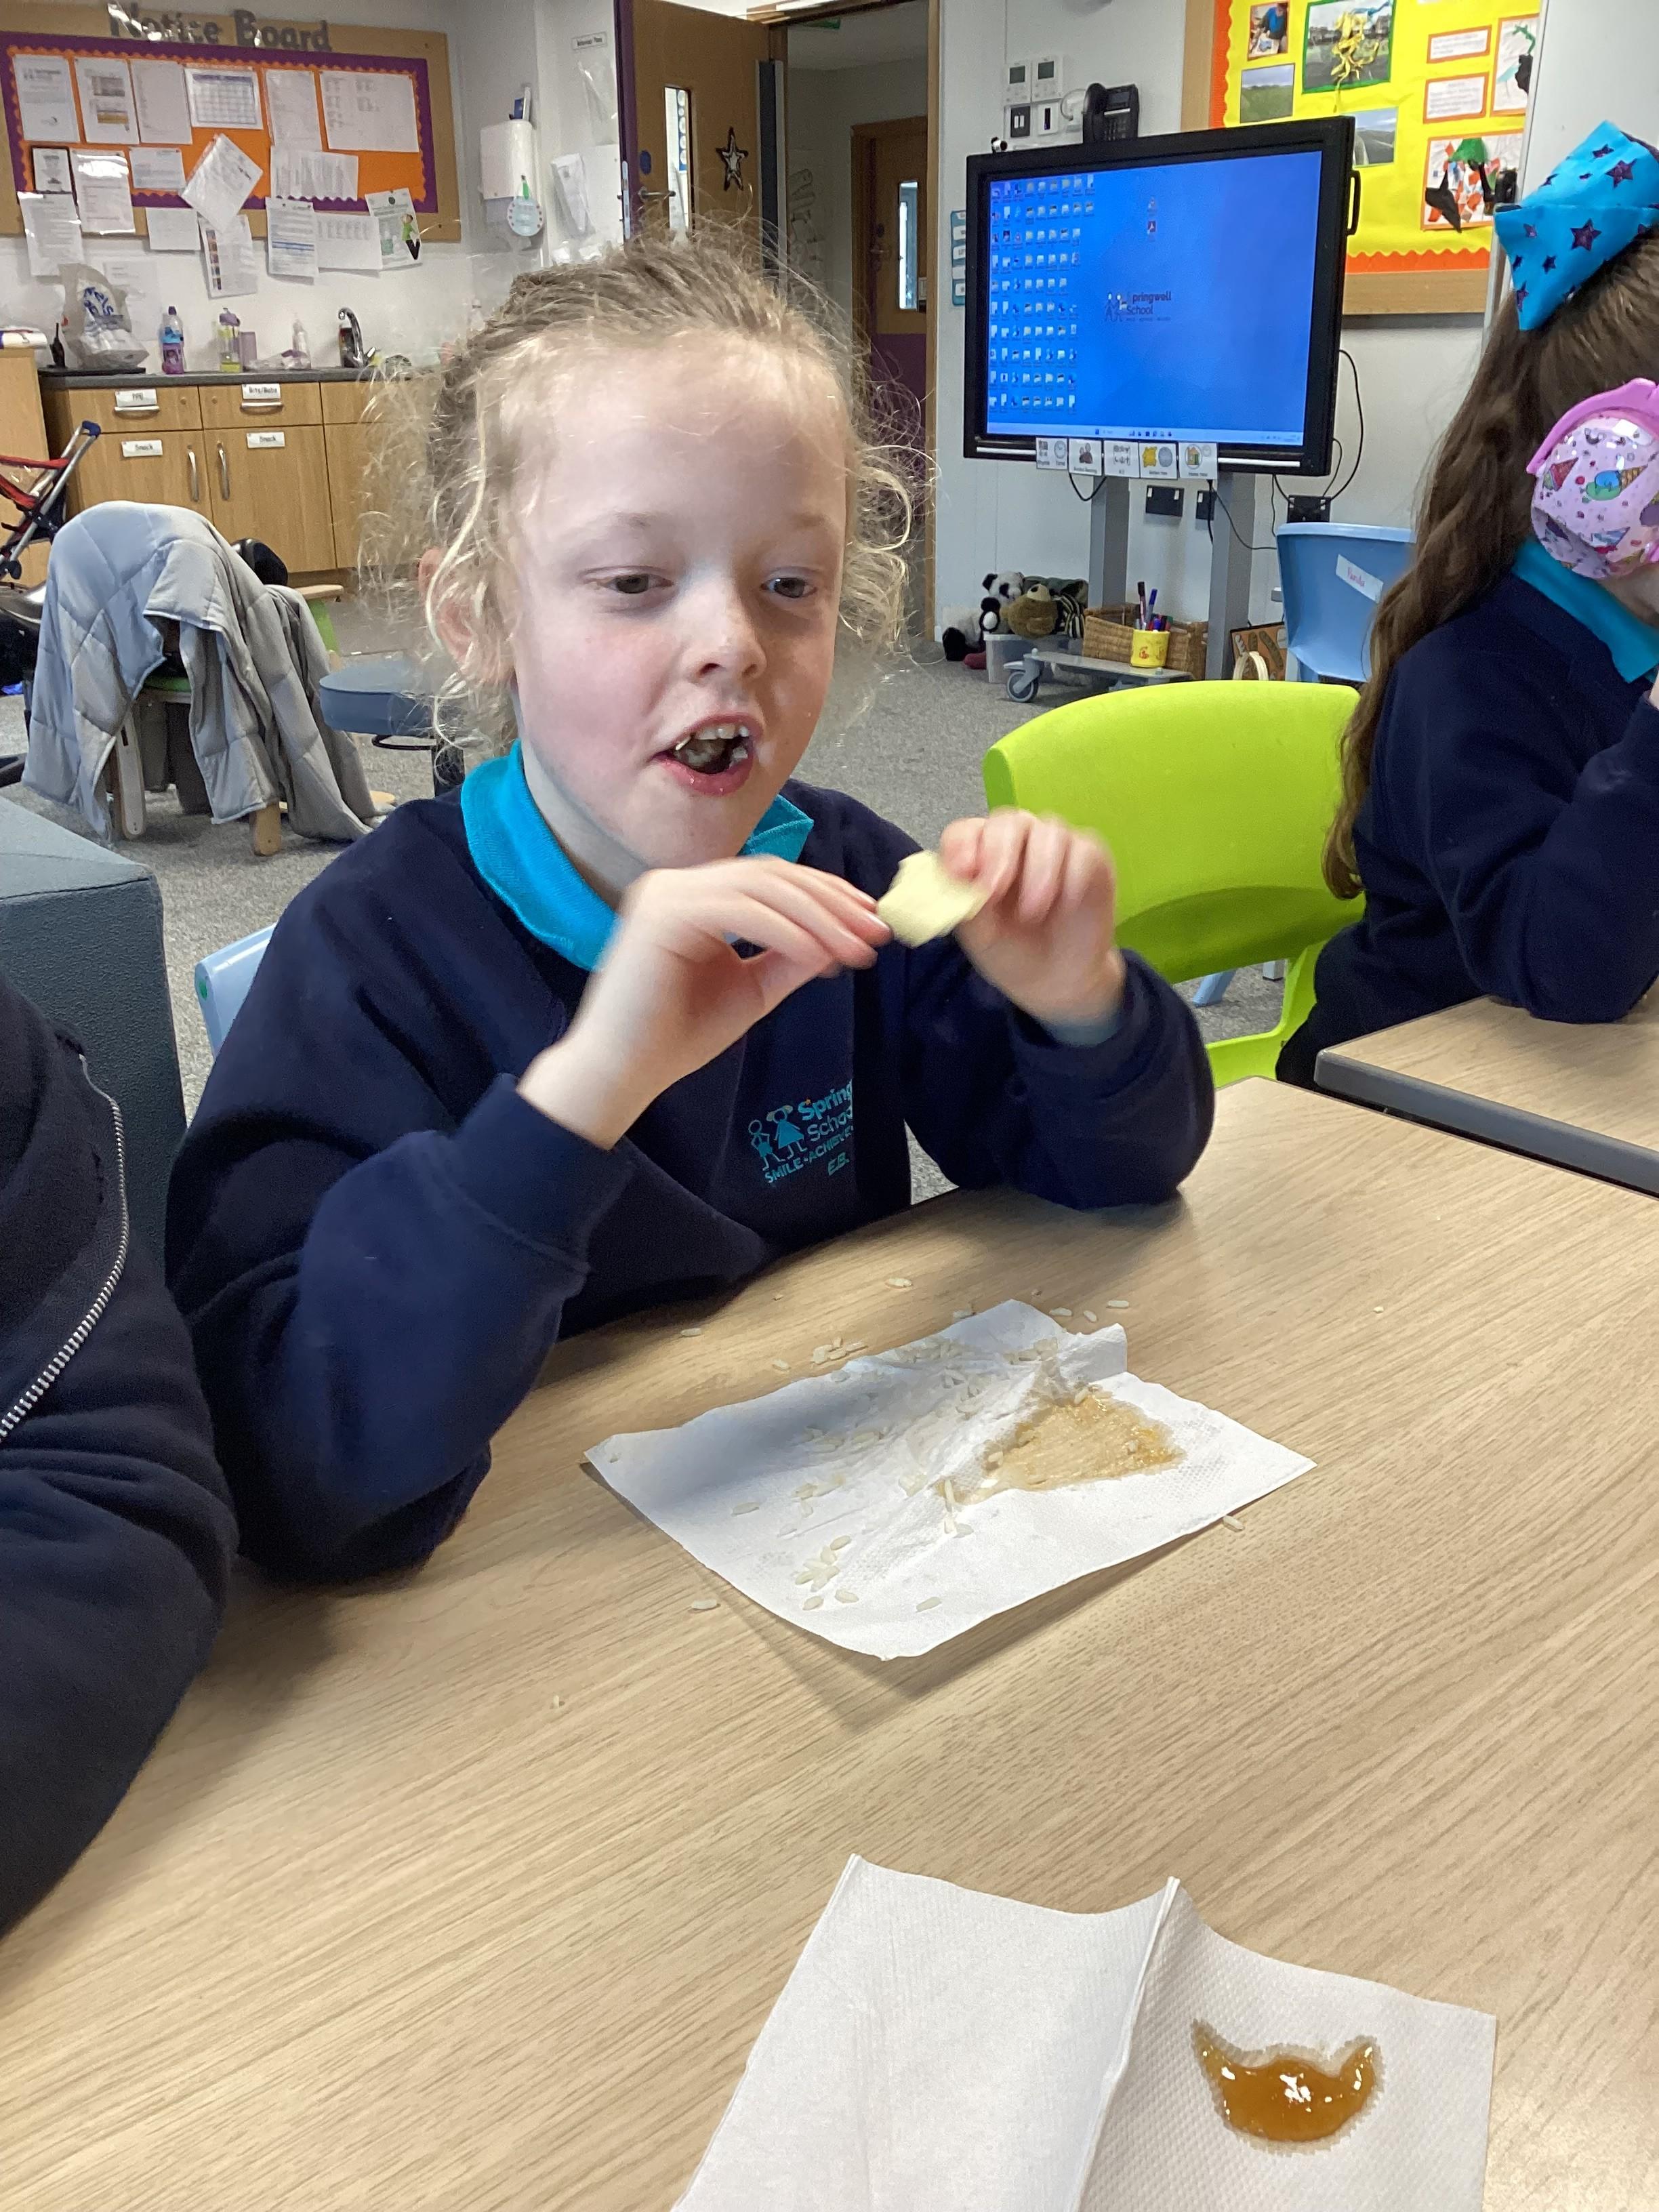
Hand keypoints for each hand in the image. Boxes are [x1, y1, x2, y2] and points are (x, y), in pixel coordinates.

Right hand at [519, 858, 888, 1147]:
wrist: (623, 1073)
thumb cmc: (676, 1037)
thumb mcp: (751, 990)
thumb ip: (790, 958)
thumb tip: (842, 939)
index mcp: (694, 897)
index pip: (770, 878)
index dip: (826, 893)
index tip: (871, 919)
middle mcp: (676, 885)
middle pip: (771, 875)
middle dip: (831, 902)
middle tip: (876, 933)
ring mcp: (665, 894)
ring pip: (760, 887)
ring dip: (817, 917)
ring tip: (855, 950)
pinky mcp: (661, 913)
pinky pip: (738, 910)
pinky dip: (785, 931)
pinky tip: (817, 957)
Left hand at [939, 810, 1124, 1030]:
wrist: (1055, 981)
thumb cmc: (1011, 952)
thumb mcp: (980, 936)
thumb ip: (966, 904)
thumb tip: (960, 876)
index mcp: (980, 856)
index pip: (966, 833)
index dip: (962, 846)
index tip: (962, 872)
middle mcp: (1017, 843)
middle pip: (1007, 823)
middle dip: (999, 854)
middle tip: (995, 890)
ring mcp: (1054, 847)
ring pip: (1049, 831)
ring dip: (1040, 869)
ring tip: (1034, 911)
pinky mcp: (1090, 859)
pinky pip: (1084, 851)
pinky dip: (1073, 877)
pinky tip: (1066, 906)